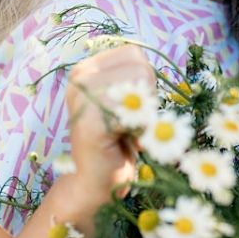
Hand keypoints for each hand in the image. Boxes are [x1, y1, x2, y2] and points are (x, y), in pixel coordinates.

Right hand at [65, 44, 154, 206]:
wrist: (95, 184)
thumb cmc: (117, 141)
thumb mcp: (126, 99)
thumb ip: (134, 76)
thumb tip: (159, 58)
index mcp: (86, 68)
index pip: (134, 53)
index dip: (145, 81)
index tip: (132, 108)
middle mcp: (79, 76)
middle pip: (140, 66)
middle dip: (148, 97)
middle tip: (130, 124)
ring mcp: (81, 96)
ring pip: (141, 80)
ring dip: (145, 112)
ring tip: (127, 131)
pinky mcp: (90, 119)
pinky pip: (135, 107)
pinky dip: (139, 127)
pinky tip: (122, 141)